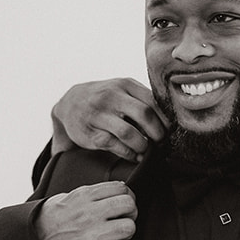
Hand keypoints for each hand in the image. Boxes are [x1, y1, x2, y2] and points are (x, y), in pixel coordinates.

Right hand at [36, 181, 136, 239]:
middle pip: (129, 204)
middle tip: (123, 220)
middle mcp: (89, 213)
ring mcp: (92, 235)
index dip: (127, 196)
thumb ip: (87, 194)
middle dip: (131, 213)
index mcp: (83, 197)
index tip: (122, 205)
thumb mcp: (62, 200)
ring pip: (129, 227)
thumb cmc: (47, 225)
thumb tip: (113, 188)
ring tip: (116, 237)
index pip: (121, 187)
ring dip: (126, 233)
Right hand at [51, 78, 168, 161]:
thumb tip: (170, 121)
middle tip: (160, 142)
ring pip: (129, 133)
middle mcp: (111, 96)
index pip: (153, 102)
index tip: (169, 131)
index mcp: (125, 85)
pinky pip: (115, 145)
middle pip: (144, 115)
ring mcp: (99, 114)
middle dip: (157, 133)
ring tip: (147, 150)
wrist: (70, 103)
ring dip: (143, 145)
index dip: (164, 120)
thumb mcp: (122, 90)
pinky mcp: (91, 133)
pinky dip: (129, 153)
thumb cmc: (105, 99)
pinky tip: (134, 155)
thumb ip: (143, 99)